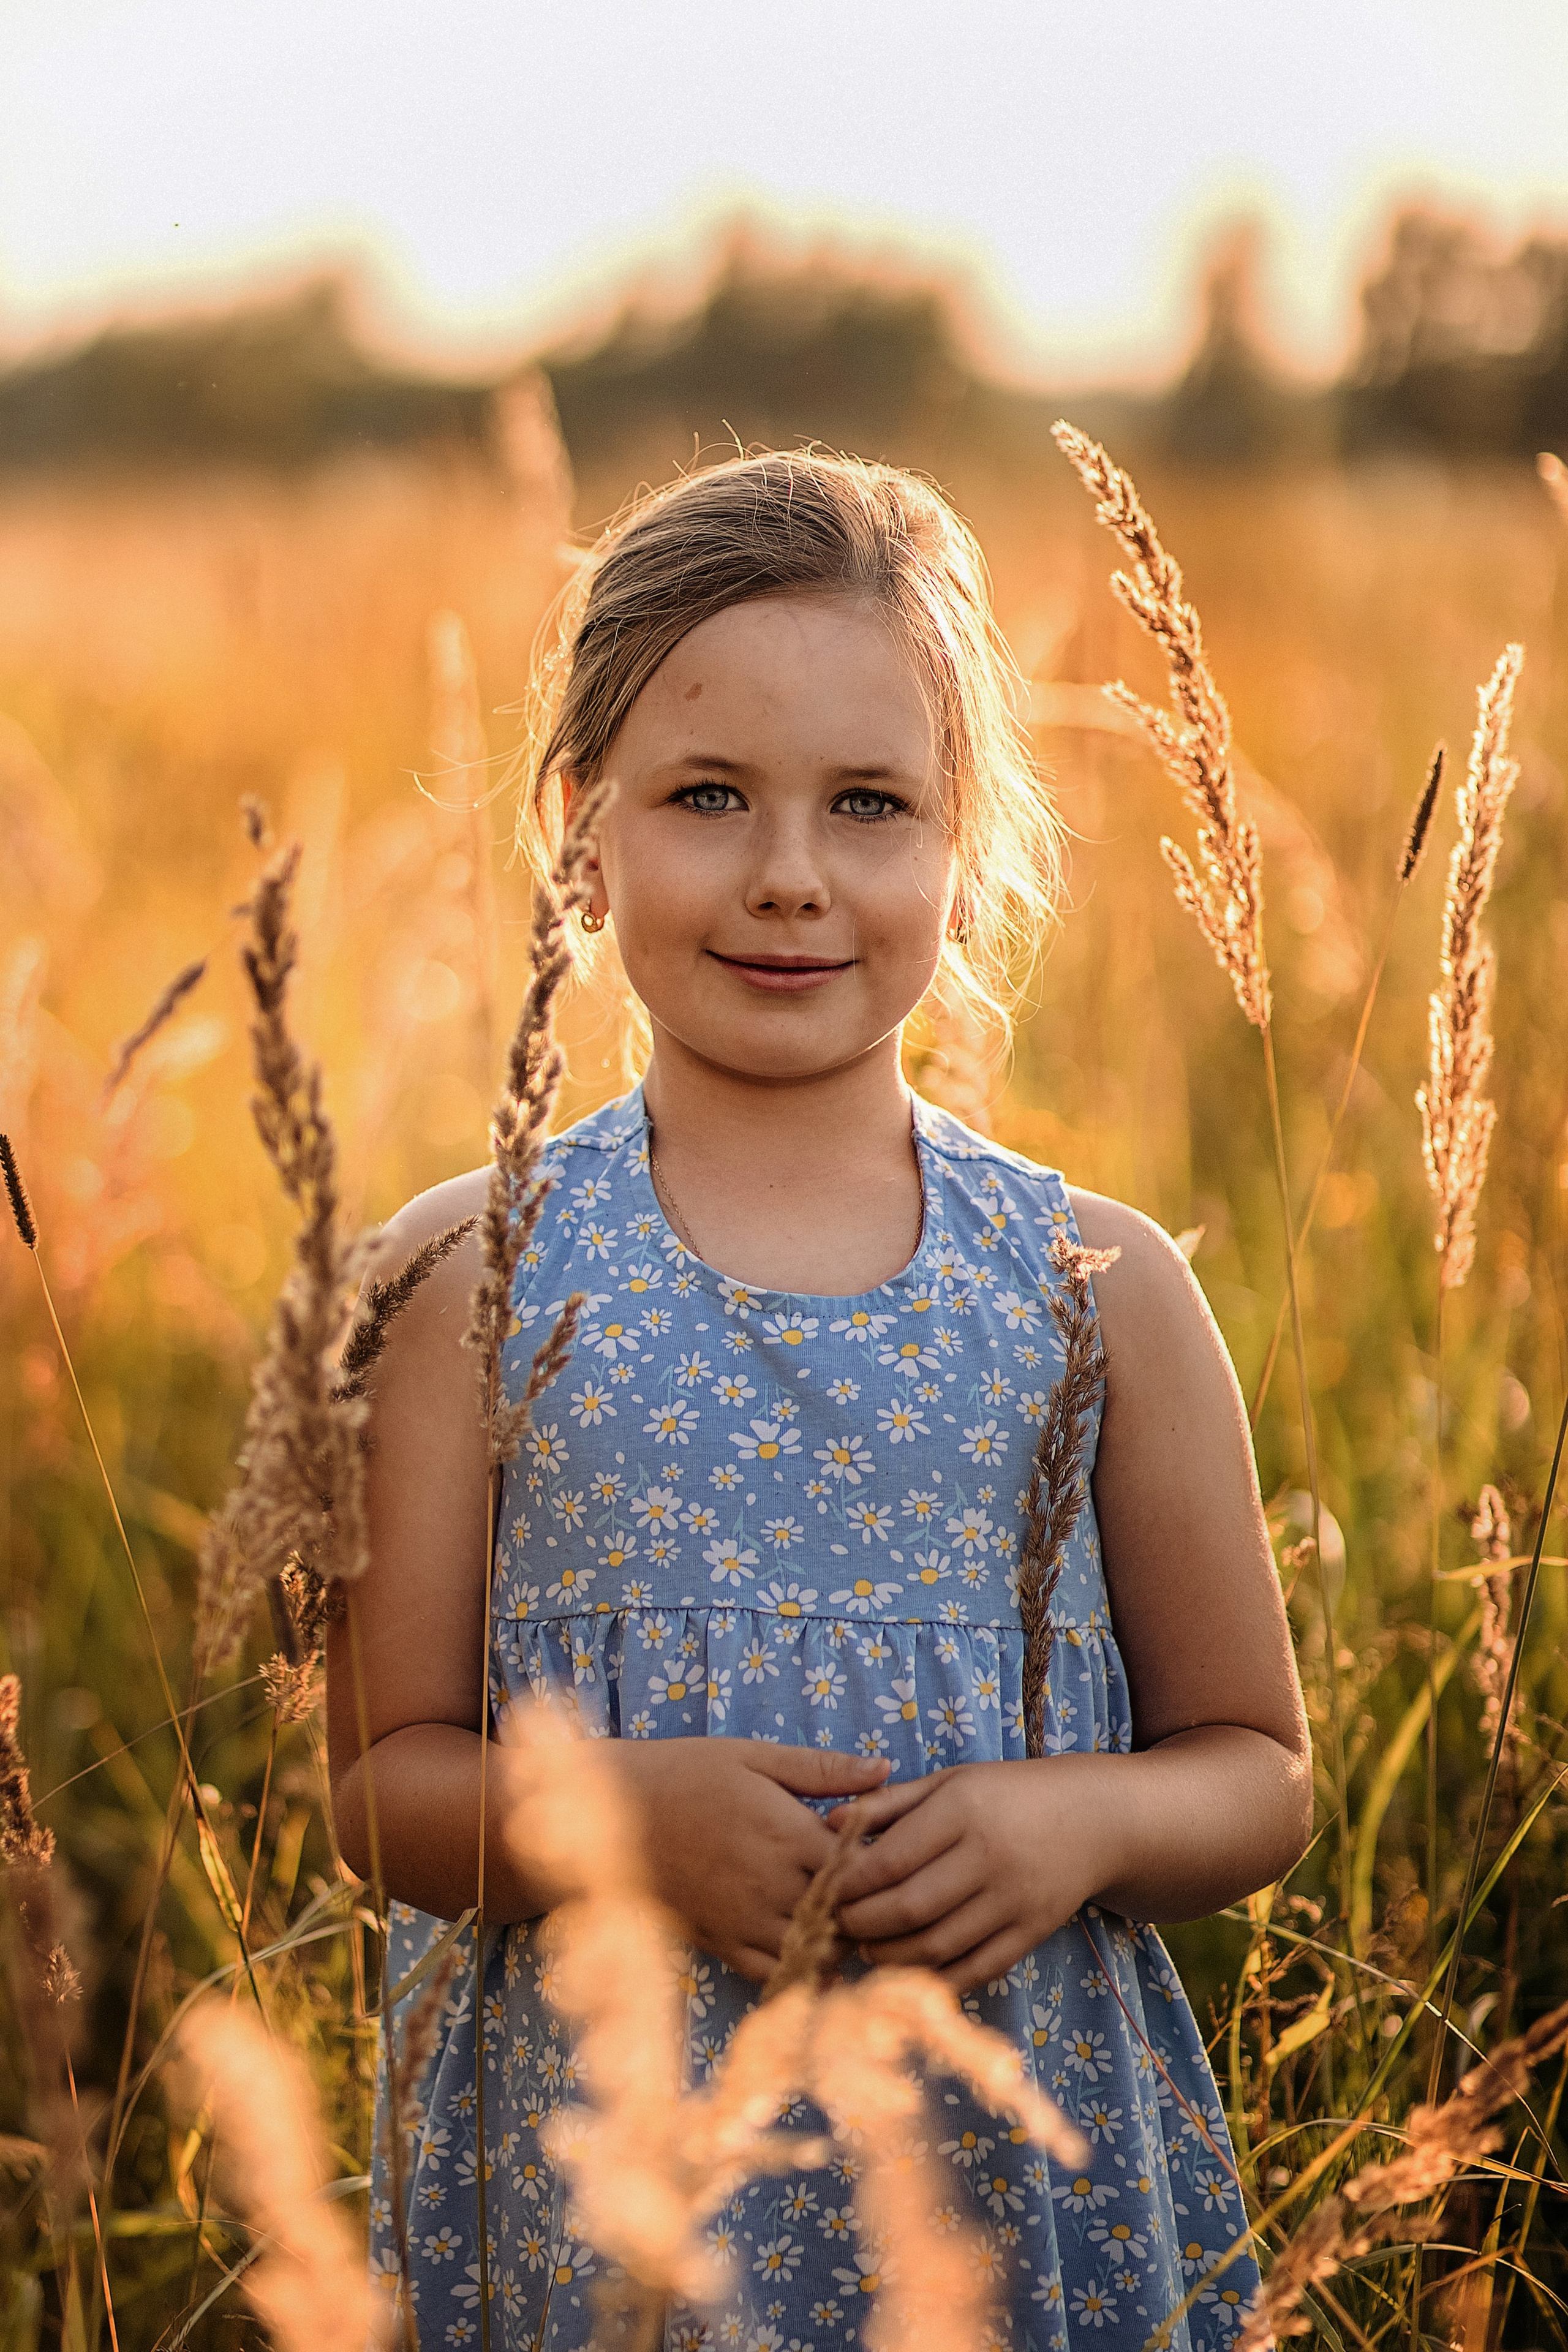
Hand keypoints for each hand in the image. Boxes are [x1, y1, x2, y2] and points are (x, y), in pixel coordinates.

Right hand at [614, 1737, 889, 1980]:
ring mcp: (745, 1920)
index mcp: (787, 1834)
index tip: (885, 1849)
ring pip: (816, 1949)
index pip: (862, 1866)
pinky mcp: (721, 1942)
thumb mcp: (754, 1758)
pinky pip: (774, 1973)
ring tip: (844, 1916)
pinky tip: (813, 1950)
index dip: (881, 1862)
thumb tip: (885, 1770)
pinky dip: (801, 1969)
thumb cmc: (687, 1773)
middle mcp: (772, 1885)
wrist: (613, 1812)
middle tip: (878, 1890)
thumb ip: (822, 1769)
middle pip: (846, 1913)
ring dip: (837, 1938)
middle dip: (866, 1905)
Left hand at [828, 1757, 1123, 1994]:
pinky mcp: (1032, 1932)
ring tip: (865, 1949)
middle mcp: (989, 1856)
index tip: (824, 1890)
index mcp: (964, 1810)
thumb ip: (890, 1802)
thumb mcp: (950, 1781)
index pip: (891, 1859)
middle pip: (910, 1907)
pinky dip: (937, 1977)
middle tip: (835, 1926)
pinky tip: (909, 1970)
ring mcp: (1014, 1900)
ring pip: (939, 1945)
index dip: (849, 1883)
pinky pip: (976, 1968)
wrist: (1094, 1820)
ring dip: (891, 1956)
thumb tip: (829, 1823)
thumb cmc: (1008, 1794)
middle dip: (862, 1924)